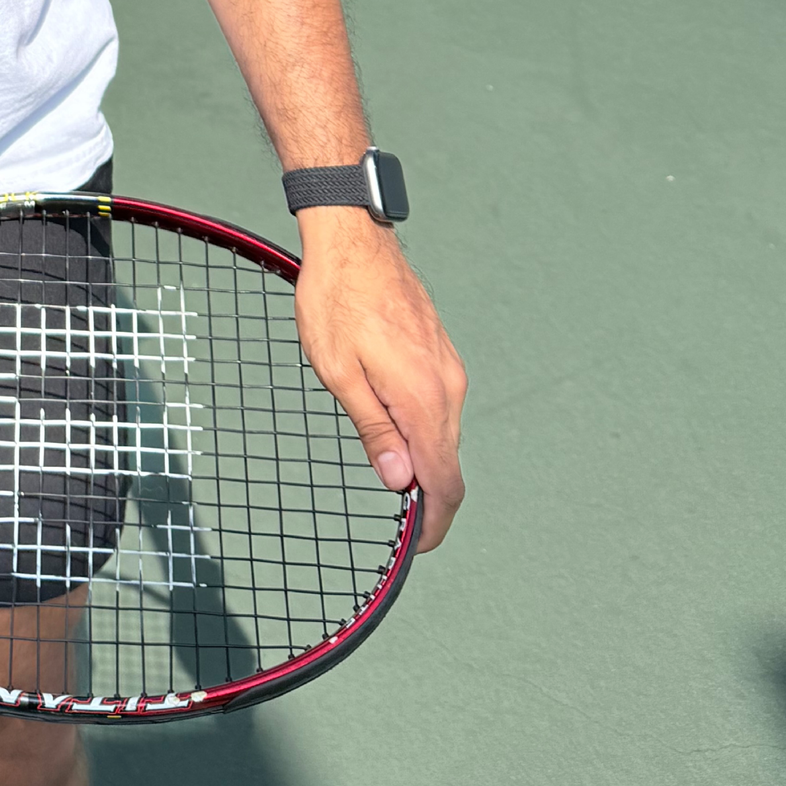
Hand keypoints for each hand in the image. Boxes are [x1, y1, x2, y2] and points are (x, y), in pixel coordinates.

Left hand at [293, 213, 466, 548]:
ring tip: (391, 474)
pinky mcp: (440, 353)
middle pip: (448, 462)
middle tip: (402, 525)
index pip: (444, 481)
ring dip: (424, 461)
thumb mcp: (339, 372)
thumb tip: (399, 481)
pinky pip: (441, 406)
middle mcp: (448, 386)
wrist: (353, 239)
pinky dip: (425, 430)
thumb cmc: (336, 299)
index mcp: (424, 399)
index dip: (434, 523)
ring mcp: (449, 368)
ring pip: (445, 434)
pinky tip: (396, 430)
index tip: (417, 547)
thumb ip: (373, 428)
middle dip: (428, 498)